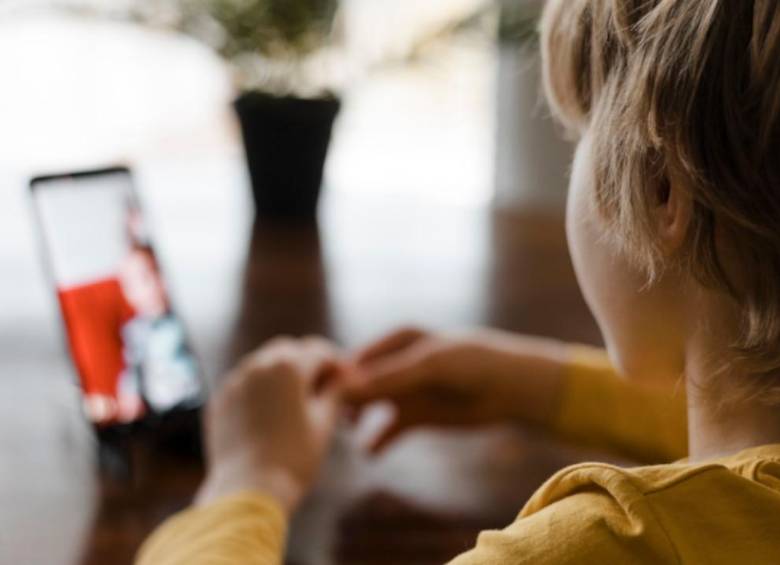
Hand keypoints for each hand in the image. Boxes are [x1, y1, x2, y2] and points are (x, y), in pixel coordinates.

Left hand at [196, 337, 345, 514]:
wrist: (248, 489)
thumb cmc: (294, 457)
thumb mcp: (325, 422)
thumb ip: (336, 392)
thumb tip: (344, 379)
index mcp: (289, 366)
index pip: (318, 350)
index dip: (335, 363)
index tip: (344, 378)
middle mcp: (258, 364)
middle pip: (288, 350)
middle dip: (306, 363)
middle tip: (320, 387)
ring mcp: (234, 381)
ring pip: (262, 364)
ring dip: (280, 374)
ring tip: (294, 401)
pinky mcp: (219, 400)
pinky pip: (243, 383)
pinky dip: (258, 390)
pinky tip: (268, 414)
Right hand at [346, 328, 568, 453]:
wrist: (511, 388)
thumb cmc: (472, 363)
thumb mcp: (428, 365)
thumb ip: (390, 378)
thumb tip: (350, 389)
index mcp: (397, 340)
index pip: (358, 358)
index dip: (340, 377)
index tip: (323, 396)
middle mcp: (396, 365)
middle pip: (360, 384)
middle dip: (345, 401)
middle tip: (330, 419)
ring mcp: (405, 392)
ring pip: (370, 407)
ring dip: (356, 420)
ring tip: (347, 432)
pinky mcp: (416, 416)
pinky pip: (389, 431)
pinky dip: (378, 442)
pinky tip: (369, 453)